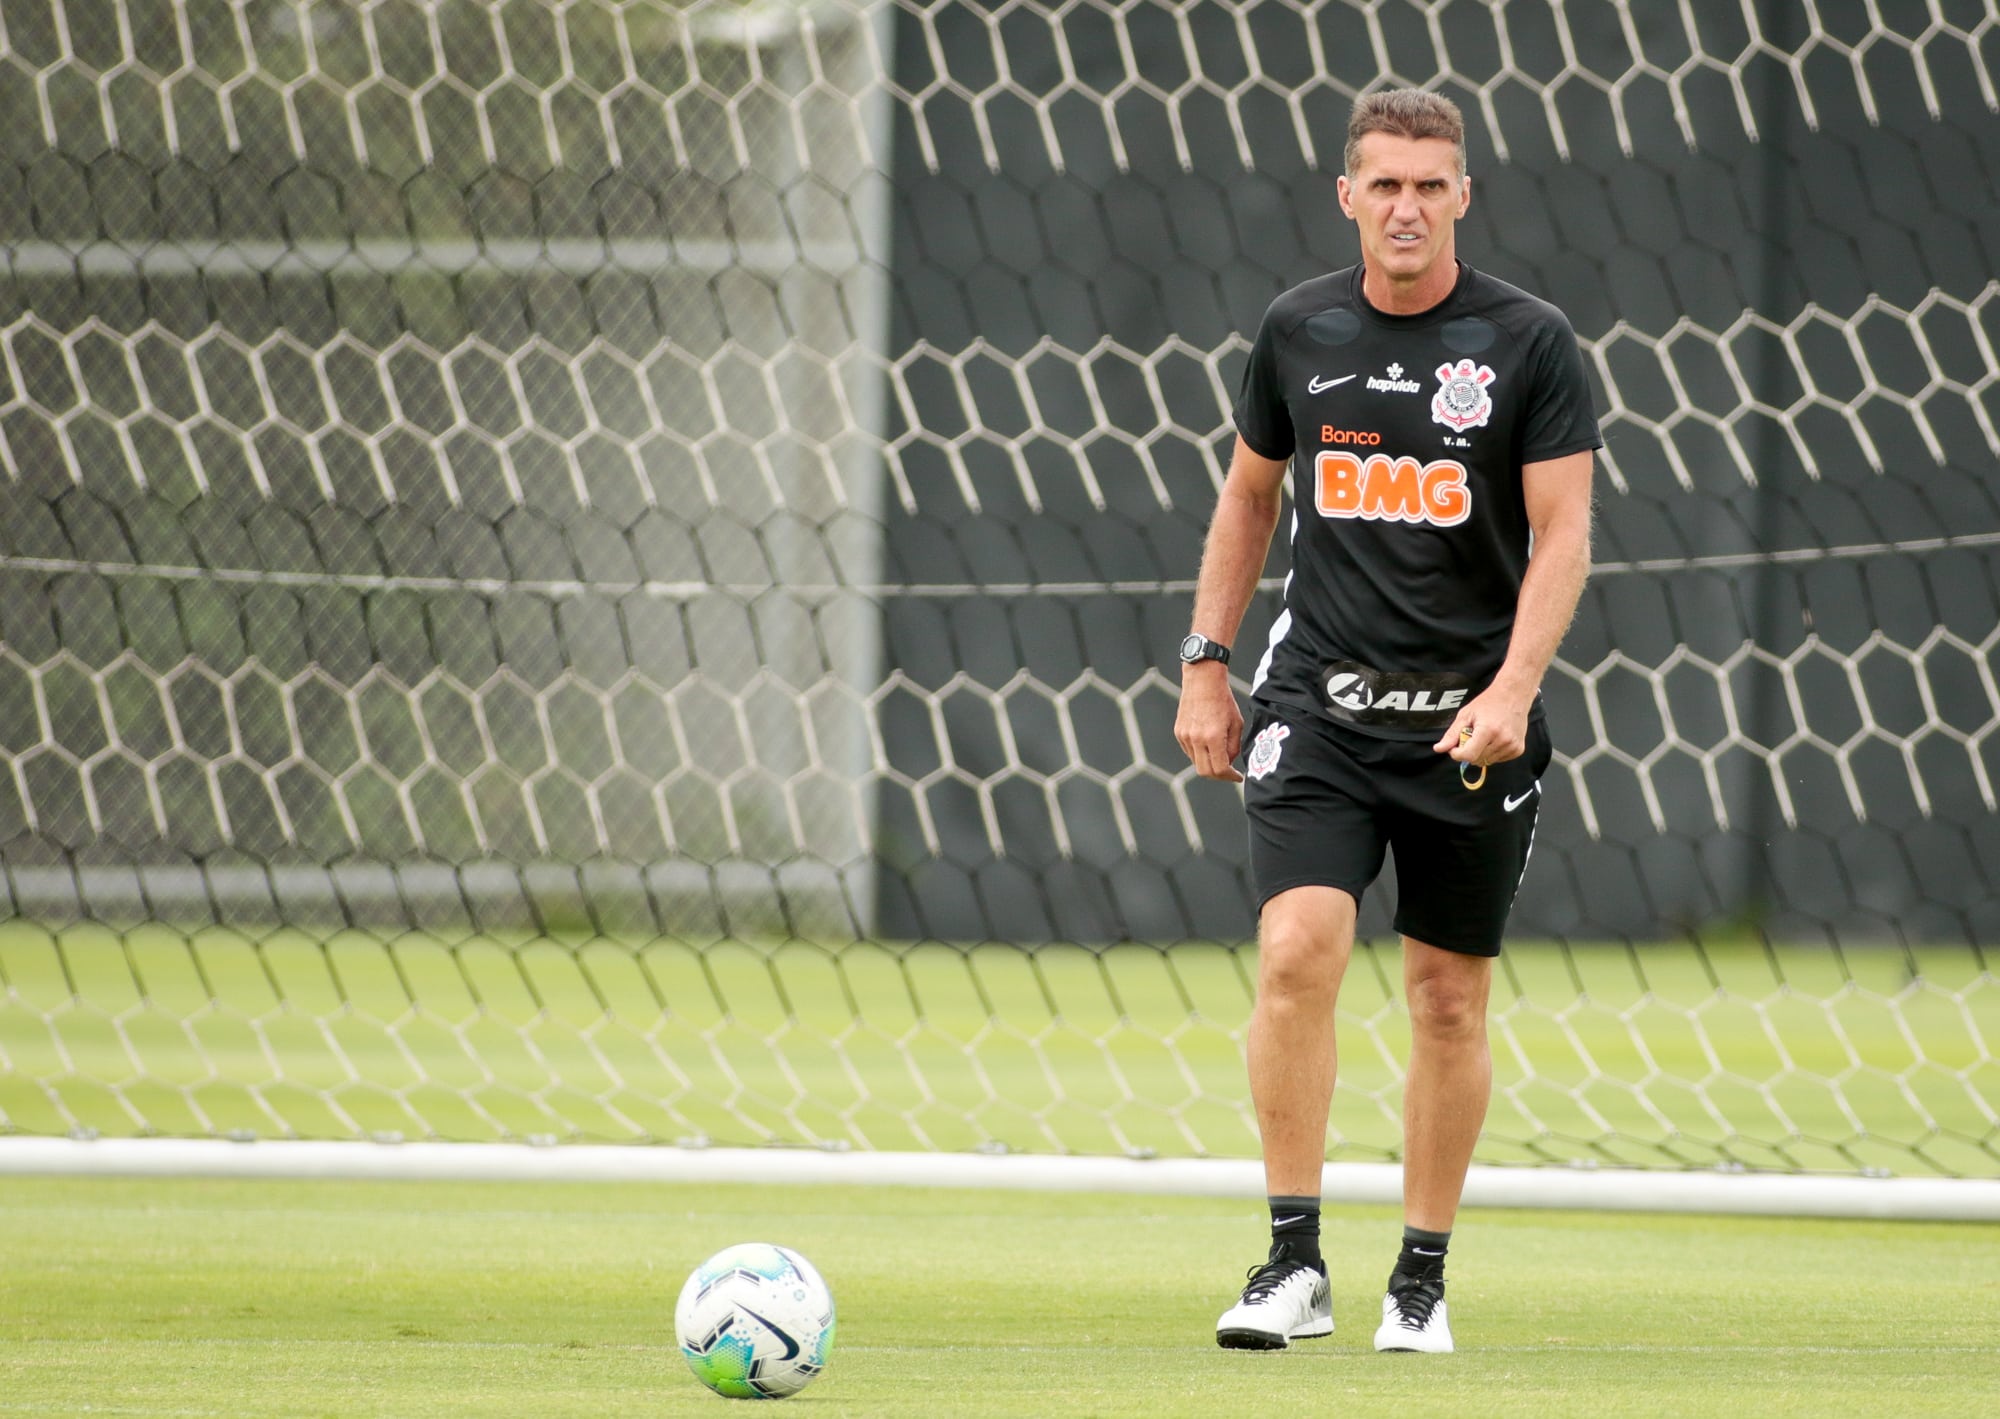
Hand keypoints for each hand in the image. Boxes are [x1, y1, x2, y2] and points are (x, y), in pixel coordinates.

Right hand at [1175, 665, 1243, 781]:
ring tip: (1220, 755)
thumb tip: (1229, 762)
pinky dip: (1200, 754)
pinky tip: (1208, 744)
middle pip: (1205, 772)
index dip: (1230, 777)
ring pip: (1196, 763)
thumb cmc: (1223, 699)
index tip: (1237, 776)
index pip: (1220, 769)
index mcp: (1213, 737)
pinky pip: (1189, 752)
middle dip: (1219, 776)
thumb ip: (1233, 747)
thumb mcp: (1236, 723)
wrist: (1202, 680)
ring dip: (1209, 764)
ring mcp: (1185, 736)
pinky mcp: (1179, 733)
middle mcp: (1196, 739)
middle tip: (1229, 772)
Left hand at [1433, 683, 1534, 767]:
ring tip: (1484, 736)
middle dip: (1468, 752)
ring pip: (1487, 761)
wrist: (1513, 695)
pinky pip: (1498, 760)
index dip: (1457, 754)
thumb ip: (1452, 734)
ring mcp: (1512, 746)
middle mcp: (1503, 740)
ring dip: (1480, 753)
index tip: (1455, 747)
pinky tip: (1494, 739)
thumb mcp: (1465, 715)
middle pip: (1477, 760)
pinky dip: (1492, 753)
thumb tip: (1438, 749)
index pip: (1469, 755)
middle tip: (1471, 736)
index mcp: (1488, 730)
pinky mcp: (1518, 749)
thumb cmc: (1488, 703)